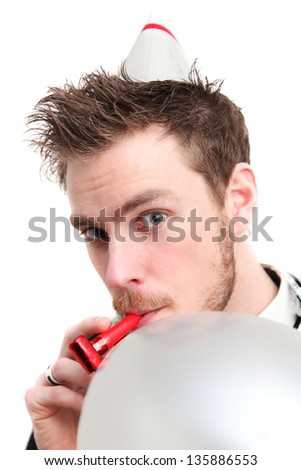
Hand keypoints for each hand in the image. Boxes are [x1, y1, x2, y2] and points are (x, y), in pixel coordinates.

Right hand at [25, 316, 111, 449]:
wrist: (77, 449)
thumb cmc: (95, 417)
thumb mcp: (107, 390)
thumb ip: (114, 371)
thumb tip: (135, 350)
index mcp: (80, 360)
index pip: (85, 333)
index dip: (94, 323)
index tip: (108, 321)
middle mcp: (63, 365)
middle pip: (70, 336)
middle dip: (86, 328)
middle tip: (103, 330)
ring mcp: (47, 381)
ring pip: (62, 365)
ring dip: (84, 374)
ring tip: (98, 387)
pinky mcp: (36, 399)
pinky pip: (53, 392)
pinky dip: (71, 398)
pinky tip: (84, 407)